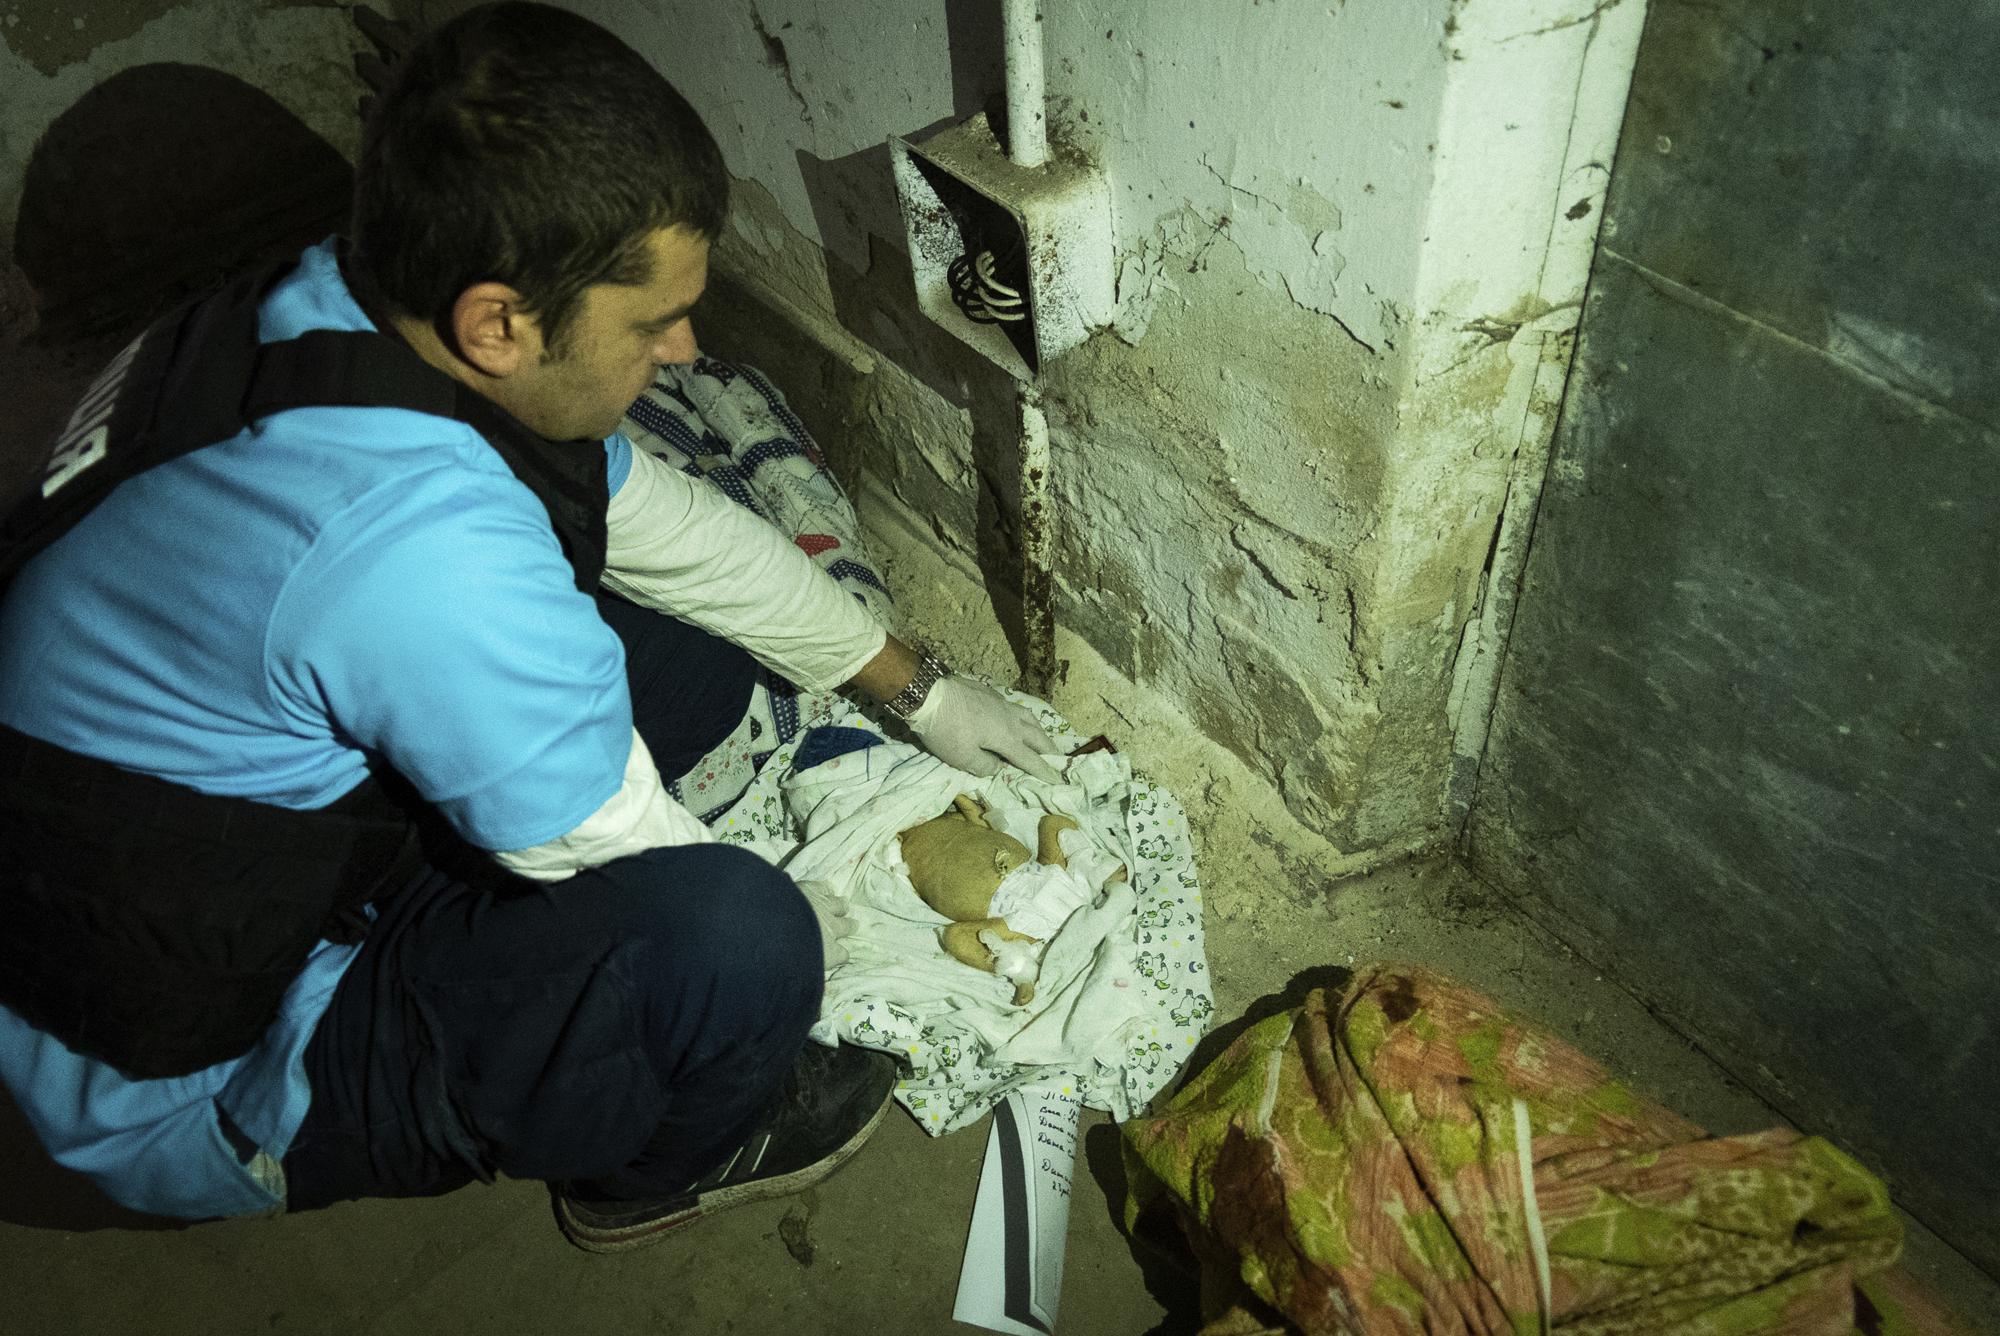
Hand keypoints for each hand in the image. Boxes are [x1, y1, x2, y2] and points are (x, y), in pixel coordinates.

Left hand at [907, 676, 1059, 781]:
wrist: (929, 694)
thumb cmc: (945, 730)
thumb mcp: (962, 758)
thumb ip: (985, 766)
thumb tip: (998, 766)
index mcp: (1006, 738)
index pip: (1031, 759)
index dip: (1044, 771)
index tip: (1057, 780)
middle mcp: (1011, 719)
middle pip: (1037, 736)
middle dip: (1049, 750)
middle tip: (1058, 760)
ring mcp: (1002, 703)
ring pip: (1029, 717)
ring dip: (1039, 731)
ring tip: (1042, 738)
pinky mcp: (991, 693)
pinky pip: (1016, 707)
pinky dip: (1023, 718)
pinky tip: (1016, 719)